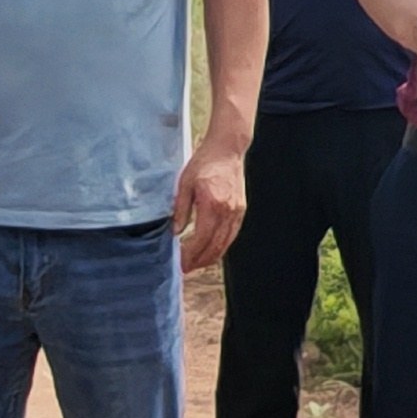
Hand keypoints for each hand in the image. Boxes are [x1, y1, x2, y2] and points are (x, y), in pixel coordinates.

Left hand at [171, 134, 247, 272]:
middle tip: (185, 268)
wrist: (227, 149)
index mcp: (212, 204)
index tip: (180, 261)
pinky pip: (231, 235)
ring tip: (196, 263)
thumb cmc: (205, 162)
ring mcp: (236, 212)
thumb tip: (175, 232)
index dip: (190, 254)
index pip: (201, 238)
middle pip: (214, 246)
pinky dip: (221, 247)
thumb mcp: (185, 183)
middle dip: (199, 261)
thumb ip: (180, 209)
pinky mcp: (241, 211)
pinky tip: (210, 251)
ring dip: (210, 257)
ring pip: (225, 244)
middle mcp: (227, 211)